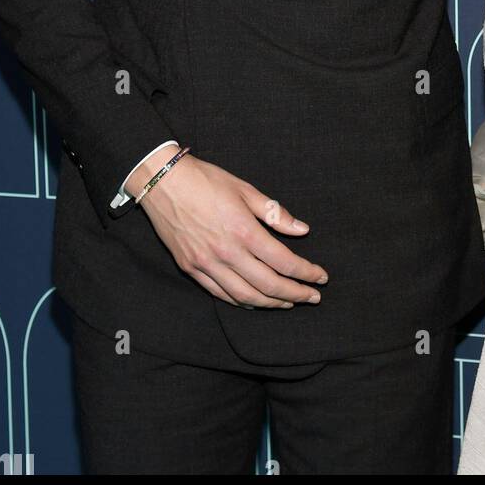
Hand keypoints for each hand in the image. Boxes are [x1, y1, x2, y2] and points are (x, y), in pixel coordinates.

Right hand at [130, 150, 328, 308]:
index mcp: (243, 230)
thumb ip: (275, 213)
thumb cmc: (206, 180)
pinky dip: (241, 302)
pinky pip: (220, 294)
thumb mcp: (245, 189)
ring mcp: (206, 264)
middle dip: (295, 294)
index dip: (306, 272)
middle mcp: (226, 253)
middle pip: (268, 285)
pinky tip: (254, 301)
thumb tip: (302, 230)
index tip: (321, 277)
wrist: (163, 183)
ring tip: (288, 302)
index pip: (283, 261)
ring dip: (270, 303)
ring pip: (245, 296)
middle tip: (313, 297)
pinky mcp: (191, 269)